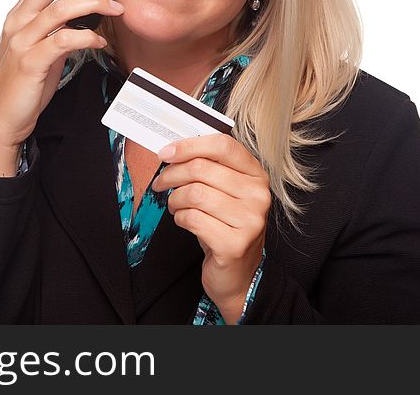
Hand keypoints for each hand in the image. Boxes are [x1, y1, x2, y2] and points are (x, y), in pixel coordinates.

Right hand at [0, 0, 124, 169]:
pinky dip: (87, 38)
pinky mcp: (32, 62)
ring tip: (116, 9)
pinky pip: (64, 41)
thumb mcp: (40, 44)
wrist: (4, 117)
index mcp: (21, 11)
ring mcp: (23, 40)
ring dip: (94, 5)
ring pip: (60, 8)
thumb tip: (87, 8)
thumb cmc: (25, 81)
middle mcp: (19, 19)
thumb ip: (57, 23)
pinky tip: (101, 42)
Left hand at [152, 133, 270, 322]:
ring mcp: (249, 221)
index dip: (189, 146)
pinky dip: (180, 218)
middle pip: (202, 168)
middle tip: (161, 182)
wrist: (238, 274)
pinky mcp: (234, 244)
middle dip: (172, 174)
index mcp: (256, 175)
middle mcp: (258, 195)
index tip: (166, 152)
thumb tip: (173, 150)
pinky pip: (193, 219)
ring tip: (175, 205)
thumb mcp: (224, 192)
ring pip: (194, 193)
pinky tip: (184, 221)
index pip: (223, 145)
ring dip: (175, 199)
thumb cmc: (226, 227)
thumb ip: (208, 167)